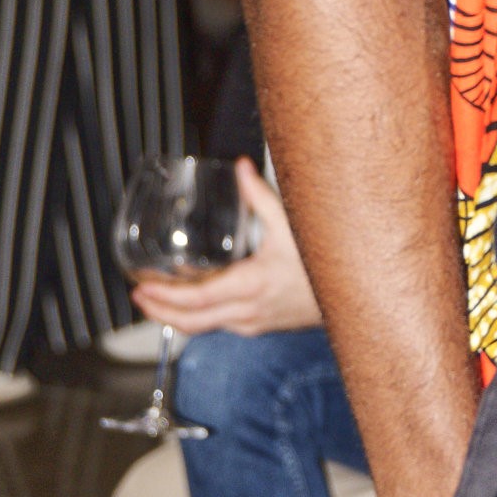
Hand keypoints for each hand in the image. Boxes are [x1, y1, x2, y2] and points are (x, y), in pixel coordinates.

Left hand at [133, 161, 323, 334]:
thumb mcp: (291, 224)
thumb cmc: (328, 262)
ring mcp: (255, 323)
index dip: (164, 296)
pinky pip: (220, 326)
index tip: (142, 288)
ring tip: (155, 300)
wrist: (358, 292)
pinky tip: (192, 303)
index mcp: (252, 285)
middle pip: (191, 321)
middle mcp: (249, 311)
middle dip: (159, 310)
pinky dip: (198, 317)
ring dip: (175, 316)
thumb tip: (241, 168)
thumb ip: (260, 196)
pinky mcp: (261, 326)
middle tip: (138, 296)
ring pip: (204, 328)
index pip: (196, 299)